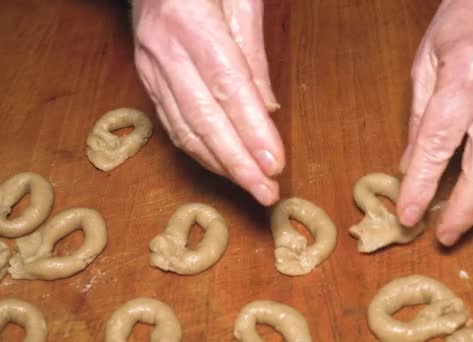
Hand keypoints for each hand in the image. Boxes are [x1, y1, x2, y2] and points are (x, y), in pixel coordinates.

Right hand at [131, 0, 283, 204]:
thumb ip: (253, 50)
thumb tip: (267, 107)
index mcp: (191, 21)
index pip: (227, 86)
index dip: (251, 129)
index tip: (274, 163)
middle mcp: (164, 49)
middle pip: (204, 118)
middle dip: (238, 162)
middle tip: (267, 192)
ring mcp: (150, 67)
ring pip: (185, 128)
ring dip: (220, 165)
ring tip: (251, 188)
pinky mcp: (145, 79)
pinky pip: (172, 124)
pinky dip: (199, 151)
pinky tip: (221, 167)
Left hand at [397, 0, 472, 245]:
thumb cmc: (461, 25)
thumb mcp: (425, 66)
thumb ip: (419, 120)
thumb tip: (407, 167)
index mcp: (464, 79)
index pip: (437, 147)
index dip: (420, 187)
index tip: (407, 217)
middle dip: (462, 213)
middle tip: (445, 236)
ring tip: (463, 218)